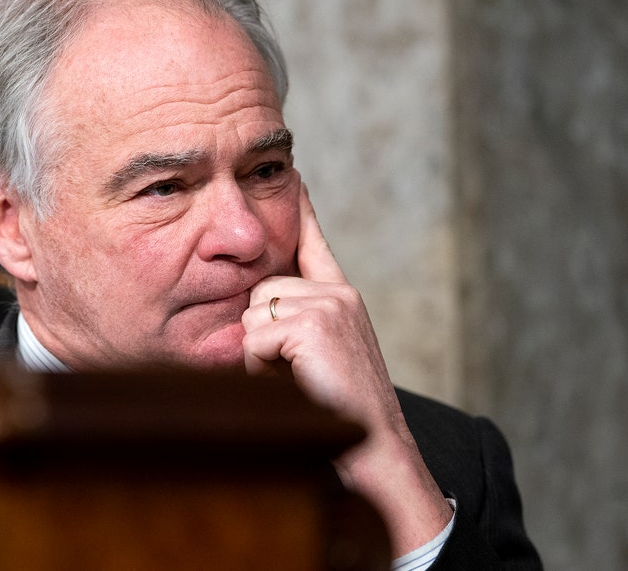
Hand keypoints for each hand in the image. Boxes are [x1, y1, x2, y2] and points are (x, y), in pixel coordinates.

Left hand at [241, 183, 452, 554]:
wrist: (375, 450)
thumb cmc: (341, 412)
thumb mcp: (320, 358)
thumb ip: (296, 325)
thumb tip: (255, 312)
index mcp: (342, 297)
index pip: (314, 243)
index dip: (301, 213)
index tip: (295, 177)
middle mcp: (339, 293)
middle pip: (260, 289)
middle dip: (260, 333)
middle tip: (290, 371)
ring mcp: (329, 304)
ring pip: (253, 313)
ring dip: (259, 354)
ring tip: (294, 379)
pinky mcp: (314, 323)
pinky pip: (255, 336)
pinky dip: (261, 367)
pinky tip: (294, 382)